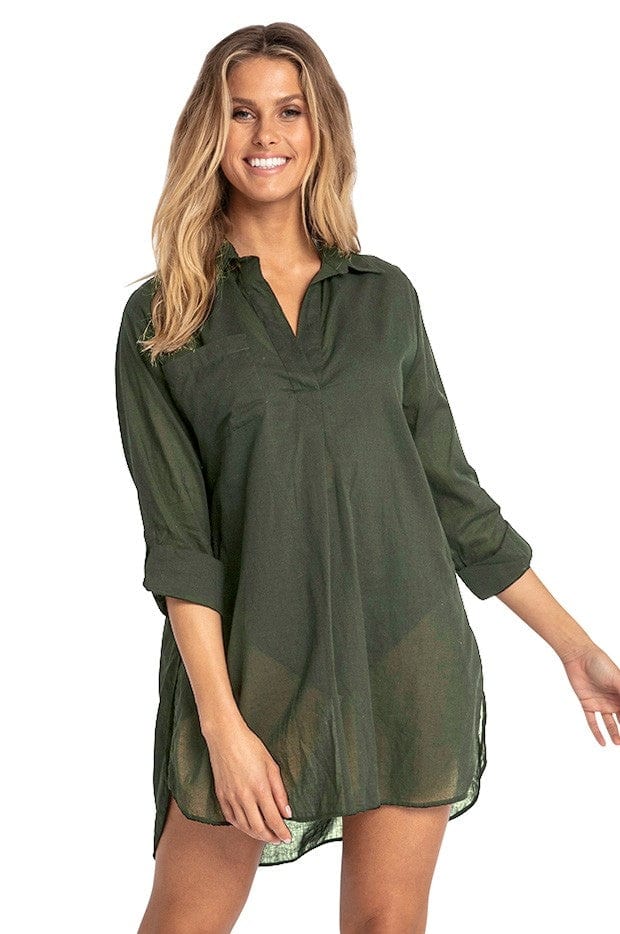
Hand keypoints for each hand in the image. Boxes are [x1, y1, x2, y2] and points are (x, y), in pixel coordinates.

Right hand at [203, 720, 293, 845]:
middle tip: (278, 839)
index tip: (287, 837)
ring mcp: (231, 797)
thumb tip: (286, 812)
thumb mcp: (271, 765)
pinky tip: (247, 826)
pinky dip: (240, 826)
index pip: (273, 819)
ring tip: (265, 835)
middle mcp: (244, 796)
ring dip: (256, 834)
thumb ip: (280, 791)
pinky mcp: (221, 795)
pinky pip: (230, 818)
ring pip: (244, 826)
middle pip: (258, 827)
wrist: (225, 737)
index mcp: (260, 787)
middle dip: (270, 837)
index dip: (282, 832)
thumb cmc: (250, 746)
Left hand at [561, 644, 619, 745]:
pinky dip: (597, 732)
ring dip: (613, 733)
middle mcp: (613, 700)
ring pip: (609, 723)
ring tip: (618, 743)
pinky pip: (592, 721)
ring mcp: (601, 703)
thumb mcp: (617, 680)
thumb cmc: (601, 664)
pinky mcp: (587, 704)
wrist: (579, 657)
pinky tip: (602, 743)